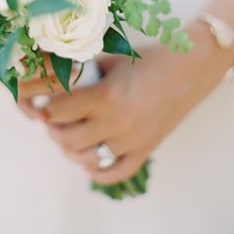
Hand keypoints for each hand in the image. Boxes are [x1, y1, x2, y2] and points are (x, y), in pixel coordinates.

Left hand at [18, 24, 224, 184]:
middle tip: (52, 121)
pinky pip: (115, 173)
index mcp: (105, 97)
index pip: (57, 112)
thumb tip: (50, 84)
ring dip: (70, 150)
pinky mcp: (145, 151)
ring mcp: (131, 141)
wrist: (188, 70)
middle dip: (53, 130)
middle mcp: (117, 122)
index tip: (44, 103)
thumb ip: (80, 76)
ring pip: (86, 158)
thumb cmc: (146, 60)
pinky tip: (87, 164)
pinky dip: (96, 172)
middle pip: (66, 139)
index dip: (46, 107)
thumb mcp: (108, 61)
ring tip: (67, 137)